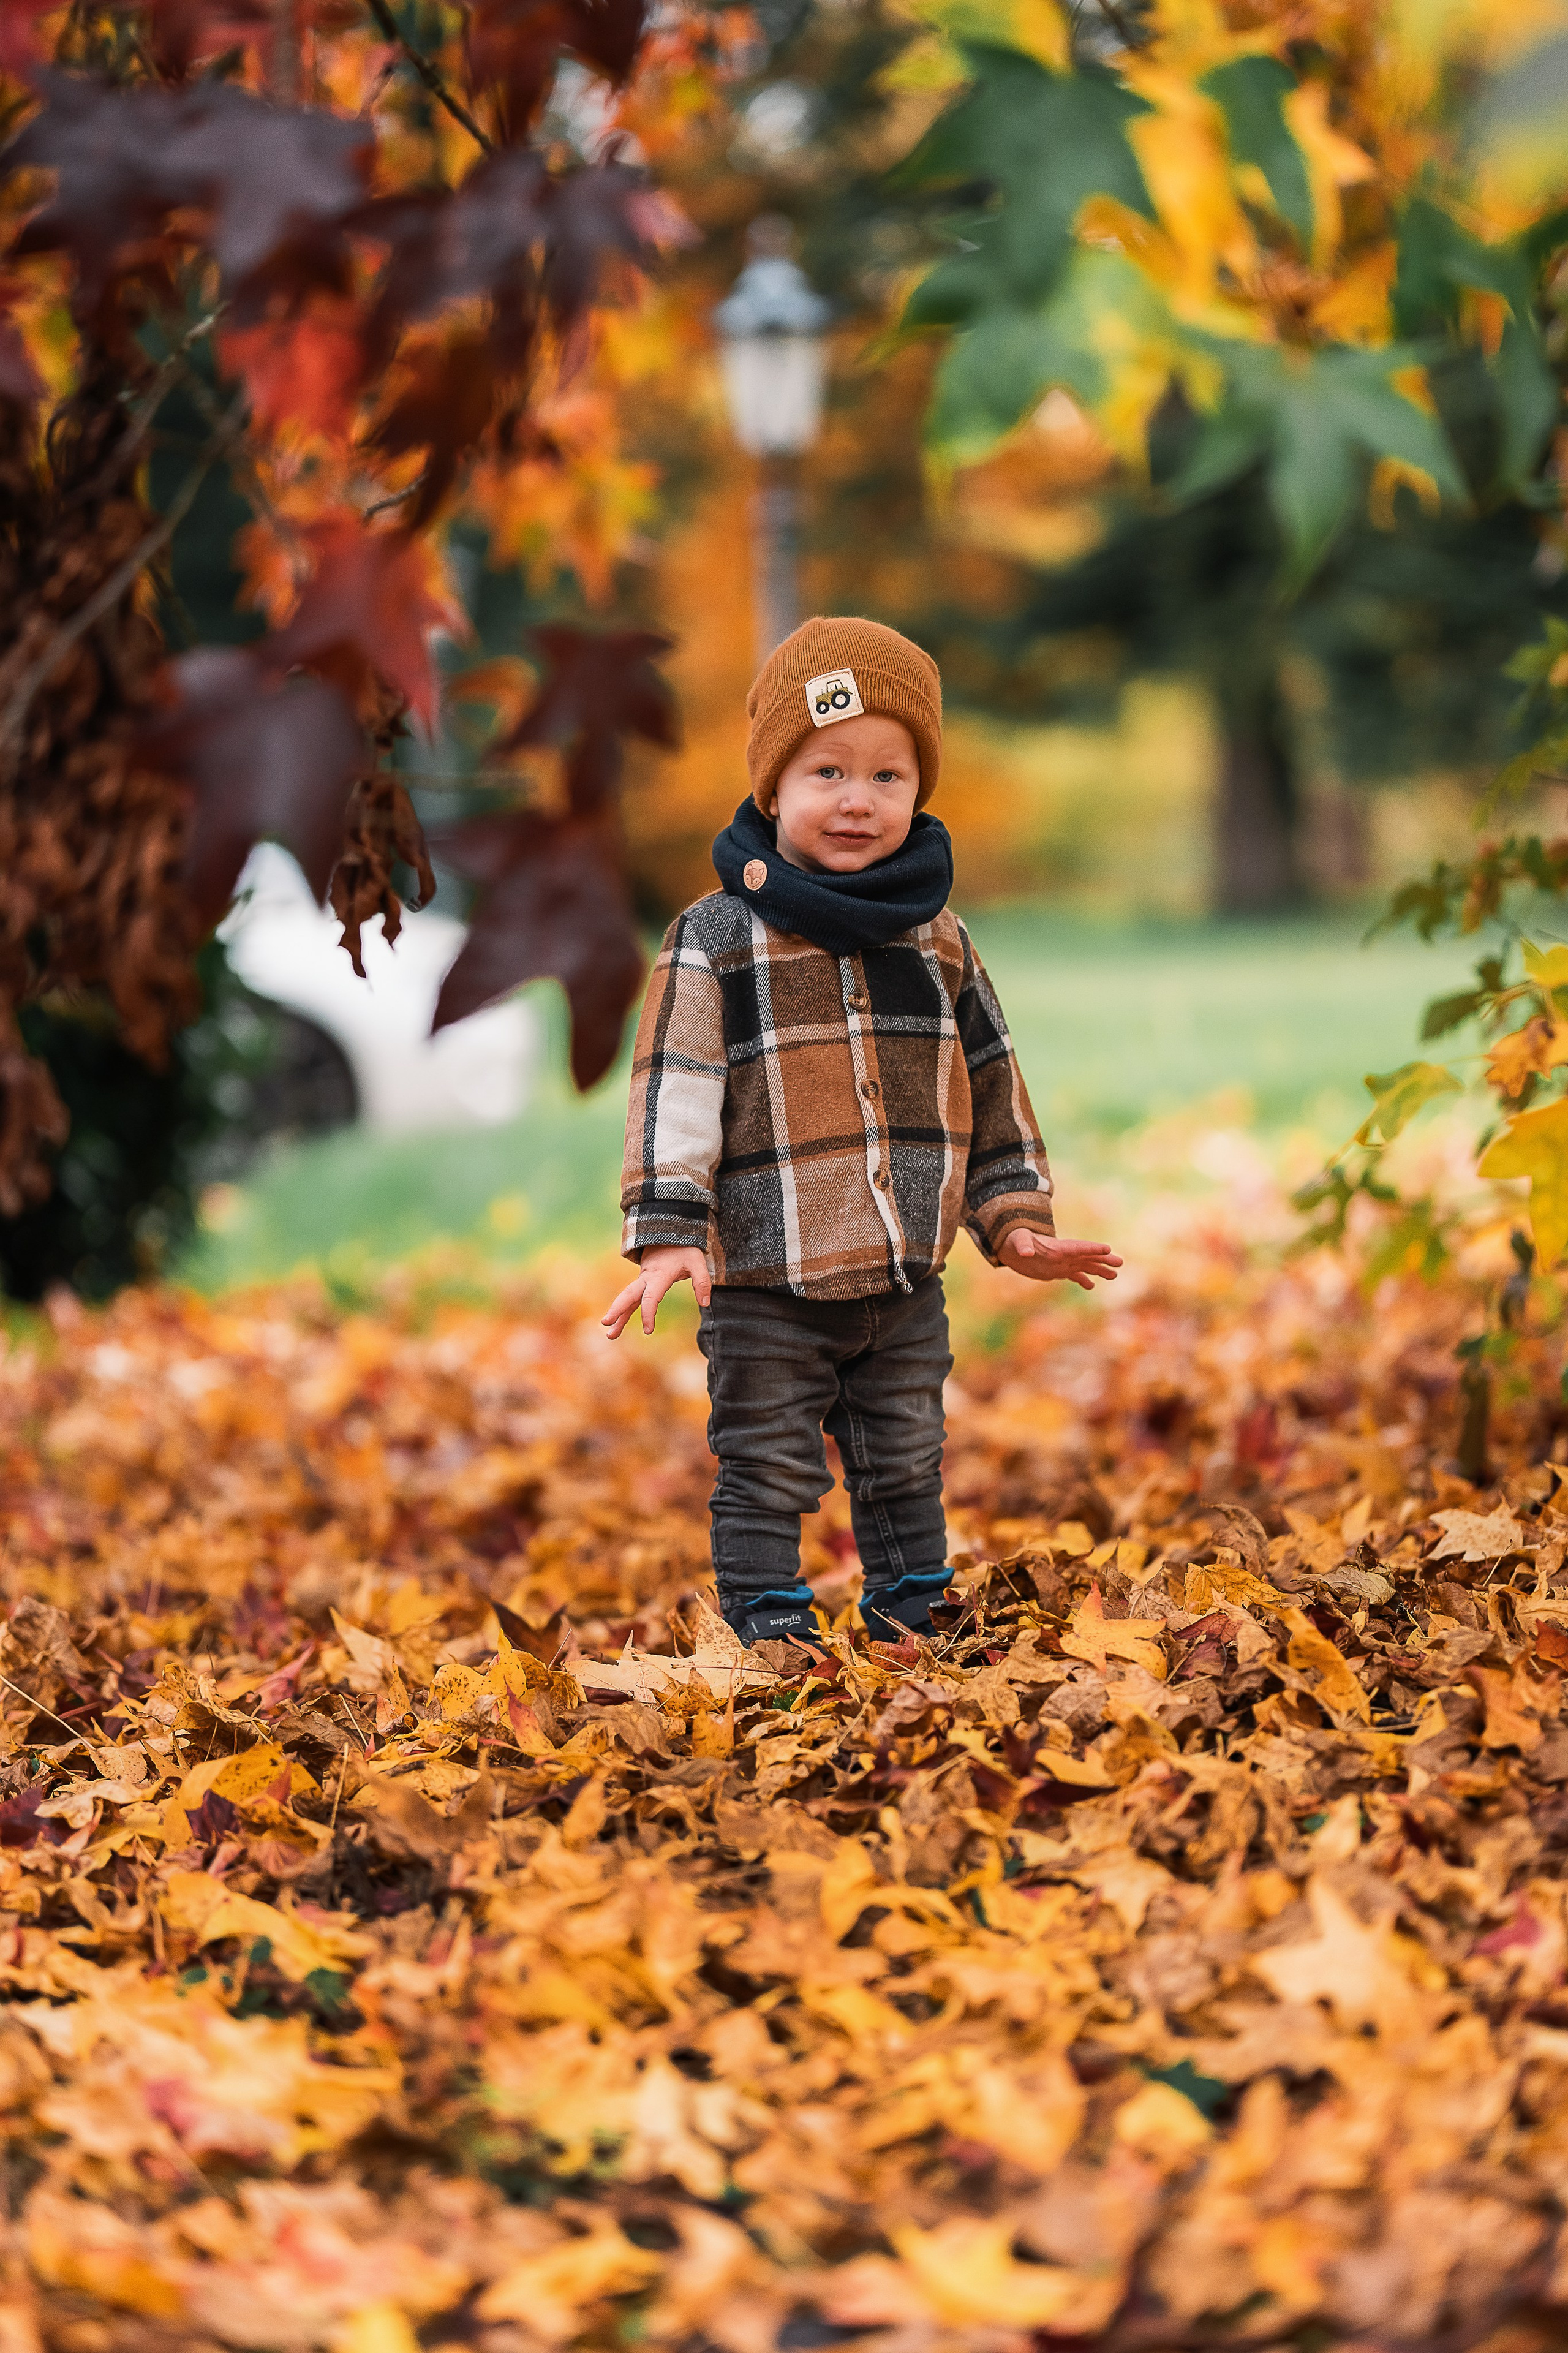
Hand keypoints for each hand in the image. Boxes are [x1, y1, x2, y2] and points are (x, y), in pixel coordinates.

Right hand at [602, 1245, 712, 1337]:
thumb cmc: (685, 1249)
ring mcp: (642, 1280)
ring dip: (618, 1315)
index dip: (648, 1313)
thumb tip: (704, 1303)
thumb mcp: (697, 1262)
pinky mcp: (643, 1283)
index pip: (650, 1296)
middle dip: (618, 1310)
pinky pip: (632, 1298)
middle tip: (606, 1324)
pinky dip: (624, 1311)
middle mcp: (647, 1278)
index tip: (648, 1330)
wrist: (670, 1232)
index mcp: (659, 1275)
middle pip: (629, 1295)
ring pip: (627, 1298)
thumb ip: (702, 1282)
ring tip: (610, 1335)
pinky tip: (618, 1324)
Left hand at [1000, 1230, 1121, 1289]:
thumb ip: (1023, 1246)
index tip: (1107, 1248)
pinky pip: (1073, 1275)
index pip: (1077, 1247)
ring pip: (1084, 1265)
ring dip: (1099, 1270)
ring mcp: (1061, 1262)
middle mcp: (1062, 1254)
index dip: (1091, 1248)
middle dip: (1103, 1259)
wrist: (1011, 1247)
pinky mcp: (1057, 1270)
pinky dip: (1083, 1280)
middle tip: (1120, 1262)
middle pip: (1087, 1256)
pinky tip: (1091, 1287)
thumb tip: (1026, 1252)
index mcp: (1056, 1247)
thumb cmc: (1014, 1240)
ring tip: (1114, 1275)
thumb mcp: (1017, 1242)